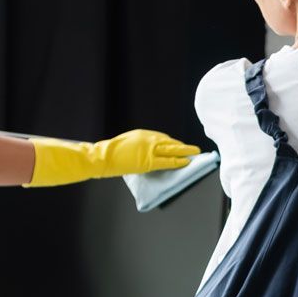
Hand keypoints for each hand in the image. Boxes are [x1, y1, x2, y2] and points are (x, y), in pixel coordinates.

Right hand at [25, 129, 199, 185]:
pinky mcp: (148, 161)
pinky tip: (187, 162)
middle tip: (193, 148)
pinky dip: (178, 161)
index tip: (179, 146)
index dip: (172, 144)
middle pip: (170, 142)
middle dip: (182, 146)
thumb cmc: (109, 153)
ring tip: (196, 153)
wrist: (101, 156)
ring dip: (186, 151)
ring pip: (172, 150)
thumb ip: (137, 147)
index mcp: (141, 134)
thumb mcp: (125, 144)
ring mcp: (148, 150)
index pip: (162, 138)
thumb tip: (142, 154)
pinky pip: (167, 161)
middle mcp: (148, 139)